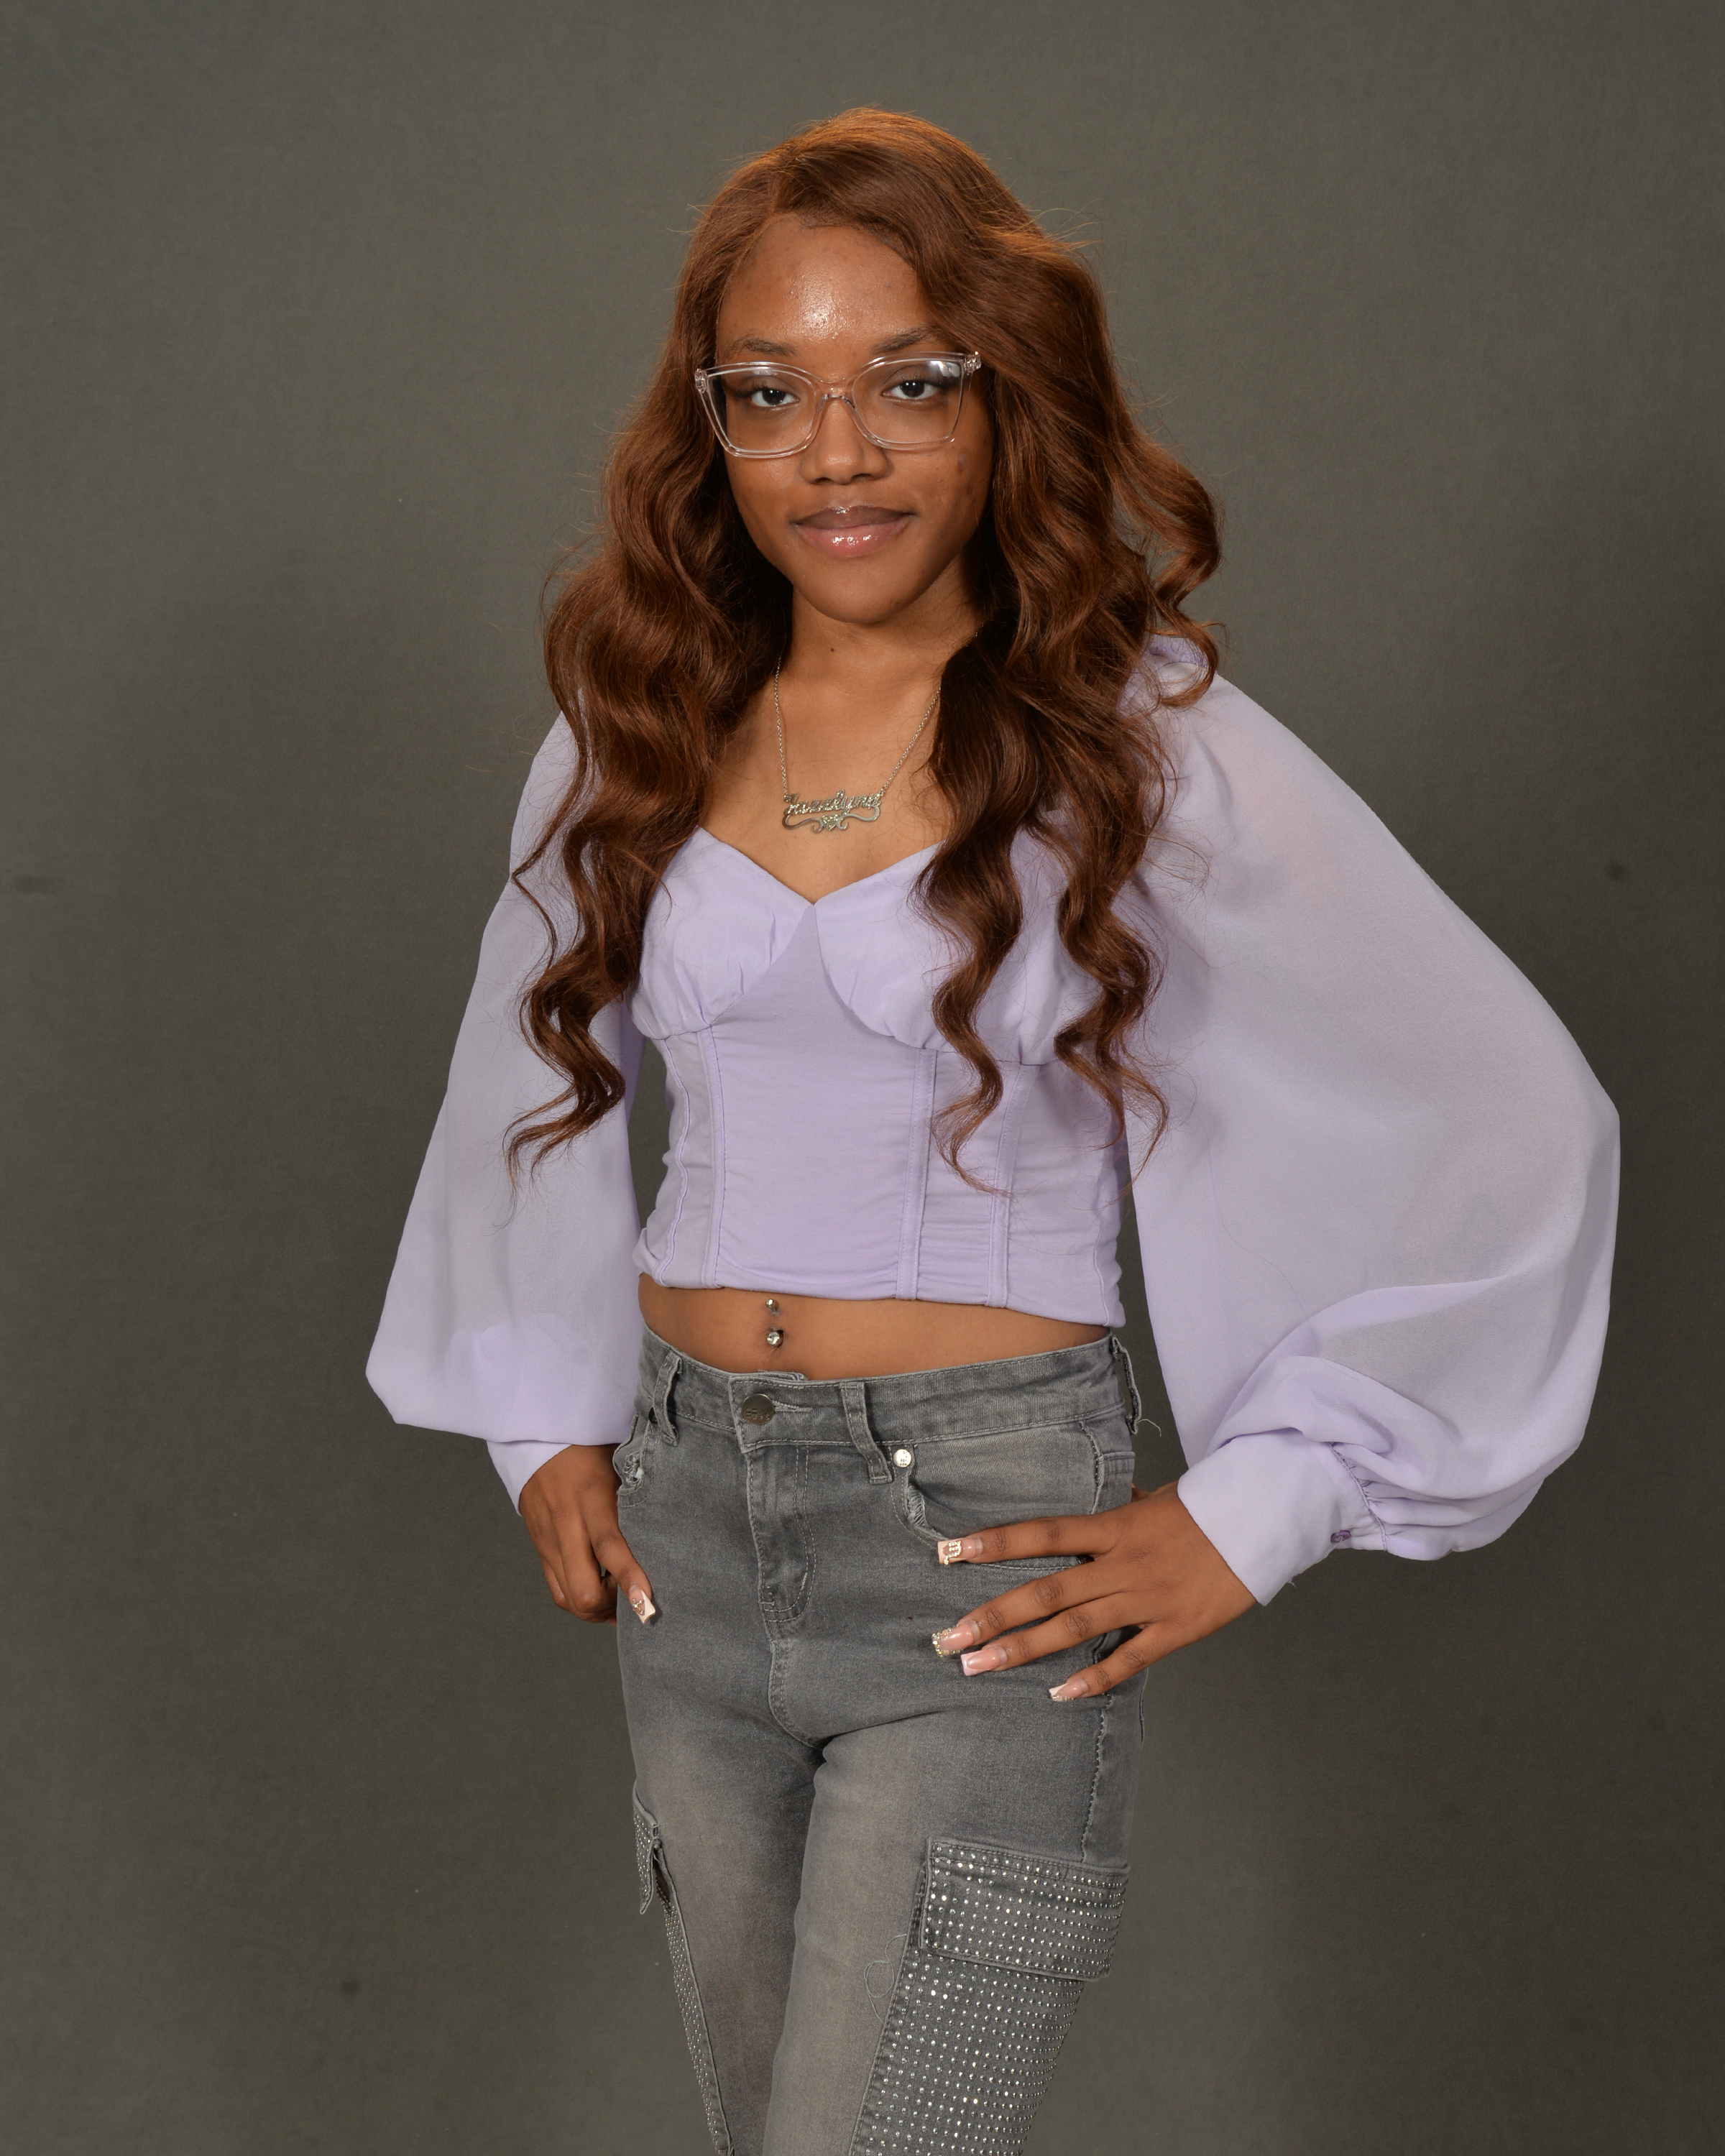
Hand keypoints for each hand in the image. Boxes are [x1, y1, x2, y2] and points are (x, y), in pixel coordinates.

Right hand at [518, 1445, 655, 1626]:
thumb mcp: (620, 1464)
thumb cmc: (592, 1449)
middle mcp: (567, 1523)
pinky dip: (579, 1601)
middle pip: (583, 1589)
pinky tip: (601, 1593)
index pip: (609, 1546)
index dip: (628, 1578)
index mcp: (591, 1497)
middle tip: (636, 1599)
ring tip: (620, 1601)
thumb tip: (671, 1531)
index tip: (646, 1602)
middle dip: (611, 1606)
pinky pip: (557, 1591)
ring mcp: (549, 1540)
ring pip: (569, 1598)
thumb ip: (639, 1498)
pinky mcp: (540, 1548)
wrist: (538, 1438)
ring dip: (597, 1609)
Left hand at [930, 1482, 1254, 1697]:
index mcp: (1113, 1526)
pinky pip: (1128, 1658)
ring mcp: (1146, 1598)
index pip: (1042, 1532)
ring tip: (980, 1666)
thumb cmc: (1206, 1508)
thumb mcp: (1154, 1499)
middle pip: (1046, 1591)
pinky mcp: (1174, 1628)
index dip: (995, 1541)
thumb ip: (1118, 1510)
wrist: (1264, 1521)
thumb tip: (1101, 1501)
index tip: (950, 1551)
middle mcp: (1121, 1564)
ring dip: (1023, 1649)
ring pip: (1074, 1627)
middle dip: (994, 1615)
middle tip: (948, 1638)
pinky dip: (1094, 1678)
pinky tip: (1060, 1694)